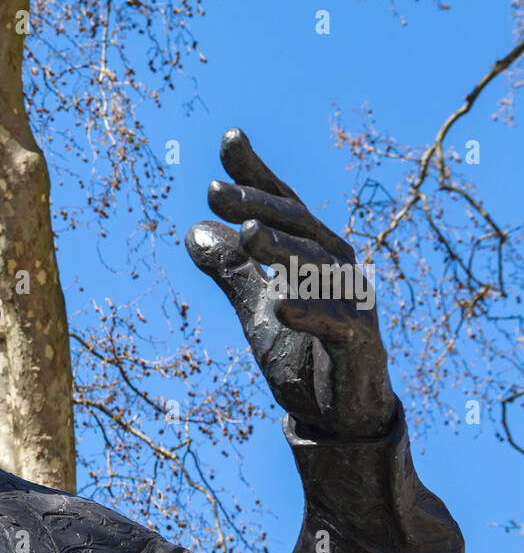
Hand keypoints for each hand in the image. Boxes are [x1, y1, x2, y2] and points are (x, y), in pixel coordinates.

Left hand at [186, 128, 395, 439]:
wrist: (341, 415)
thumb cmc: (304, 356)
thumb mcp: (258, 311)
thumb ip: (232, 273)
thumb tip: (192, 230)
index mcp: (312, 255)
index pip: (282, 205)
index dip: (257, 173)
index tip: (229, 137)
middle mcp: (337, 269)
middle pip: (297, 226)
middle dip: (258, 205)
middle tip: (215, 190)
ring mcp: (352, 305)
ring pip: (317, 267)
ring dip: (282, 249)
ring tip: (248, 234)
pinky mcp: (359, 344)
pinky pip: (334, 325)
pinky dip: (308, 313)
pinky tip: (280, 306)